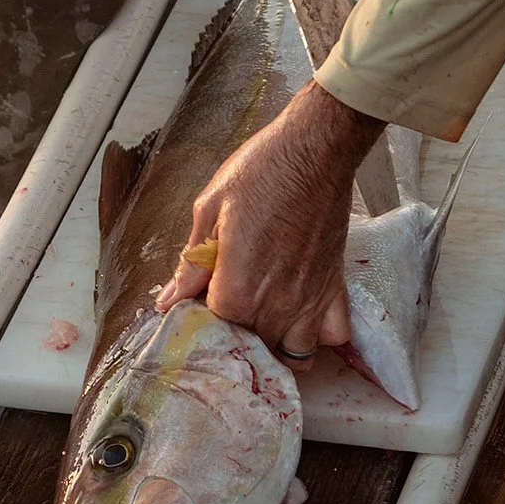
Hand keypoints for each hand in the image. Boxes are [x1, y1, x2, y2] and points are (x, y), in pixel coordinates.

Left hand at [156, 81, 382, 362]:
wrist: (315, 149)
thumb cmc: (259, 171)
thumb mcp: (209, 210)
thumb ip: (191, 265)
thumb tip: (168, 300)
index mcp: (236, 291)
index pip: (211, 330)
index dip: (200, 318)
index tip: (198, 300)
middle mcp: (274, 308)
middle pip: (250, 347)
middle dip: (234, 334)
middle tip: (226, 305)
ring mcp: (309, 303)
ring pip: (292, 354)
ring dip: (275, 345)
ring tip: (261, 322)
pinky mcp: (335, 289)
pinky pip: (332, 336)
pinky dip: (318, 336)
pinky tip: (302, 318)